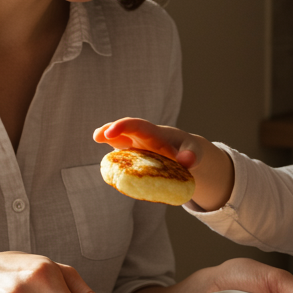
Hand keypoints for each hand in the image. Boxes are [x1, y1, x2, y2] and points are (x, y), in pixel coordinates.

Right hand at [93, 117, 234, 210]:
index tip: (111, 132)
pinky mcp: (133, 156)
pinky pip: (120, 155)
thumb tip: (187, 161)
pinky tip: (107, 167)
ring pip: (118, 139)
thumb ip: (192, 155)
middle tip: (98, 136)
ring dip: (106, 137)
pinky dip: (111, 158)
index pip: (137, 125)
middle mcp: (142, 137)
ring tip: (97, 137)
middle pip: (124, 128)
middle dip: (111, 129)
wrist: (186, 154)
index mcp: (154, 133)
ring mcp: (136, 146)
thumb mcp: (195, 152)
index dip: (123, 127)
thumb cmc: (189, 150)